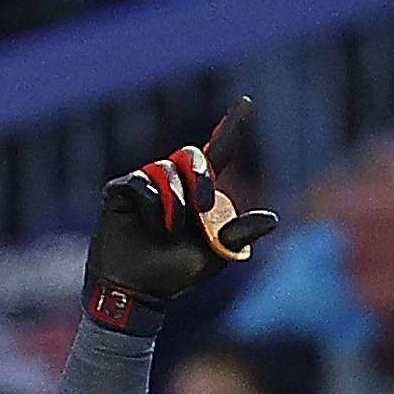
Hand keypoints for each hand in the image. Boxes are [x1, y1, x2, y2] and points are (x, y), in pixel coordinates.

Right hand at [84, 96, 275, 325]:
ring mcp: (146, 183)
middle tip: (202, 210)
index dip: (231, 127)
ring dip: (175, 206)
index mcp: (199, 193)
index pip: (217, 152)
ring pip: (166, 172)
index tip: (245, 102)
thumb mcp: (215, 255)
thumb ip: (239, 234)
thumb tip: (272, 219)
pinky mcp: (121, 190)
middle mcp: (173, 182)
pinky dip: (154, 209)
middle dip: (201, 178)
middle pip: (192, 155)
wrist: (138, 291)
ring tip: (168, 234)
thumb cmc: (176, 275)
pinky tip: (153, 230)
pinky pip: (143, 184)